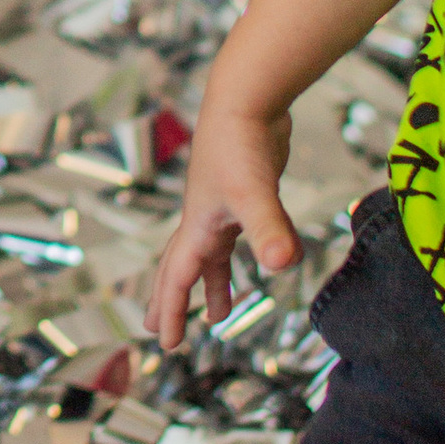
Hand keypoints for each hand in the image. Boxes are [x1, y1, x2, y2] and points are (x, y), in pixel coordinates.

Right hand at [147, 97, 300, 345]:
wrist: (247, 99)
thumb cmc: (243, 144)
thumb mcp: (256, 194)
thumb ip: (269, 230)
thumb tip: (283, 267)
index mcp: (198, 226)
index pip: (178, 278)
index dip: (172, 312)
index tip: (165, 344)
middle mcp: (203, 220)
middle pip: (179, 268)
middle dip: (171, 302)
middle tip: (162, 331)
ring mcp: (220, 206)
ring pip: (207, 255)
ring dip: (209, 284)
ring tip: (219, 312)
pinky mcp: (242, 194)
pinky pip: (231, 237)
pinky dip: (233, 256)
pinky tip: (255, 258)